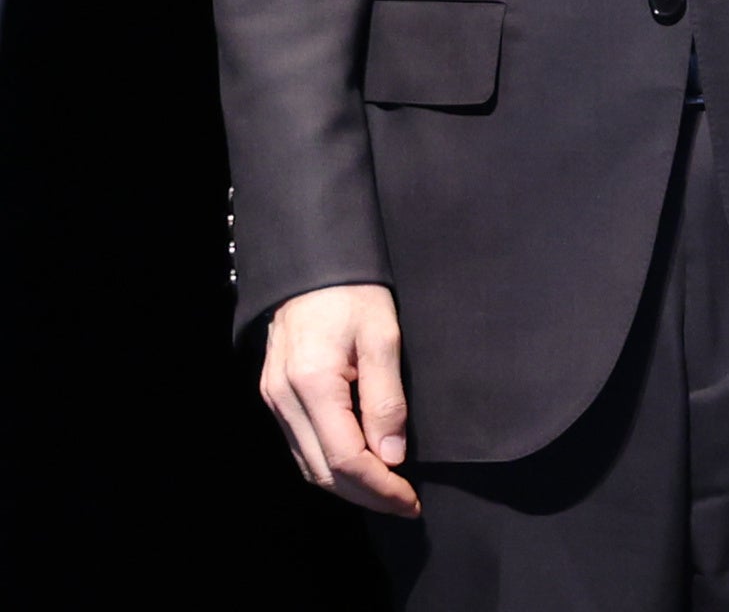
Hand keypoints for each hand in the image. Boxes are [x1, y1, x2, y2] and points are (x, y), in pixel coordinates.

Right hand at [261, 283, 419, 517]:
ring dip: (348, 486)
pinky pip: (301, 447)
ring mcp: (274, 401)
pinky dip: (330, 466)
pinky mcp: (275, 397)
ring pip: (308, 465)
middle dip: (366, 495)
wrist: (312, 265)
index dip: (380, 486)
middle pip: (322, 471)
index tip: (411, 499)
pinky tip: (359, 468)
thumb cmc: (354, 293)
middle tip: (406, 504)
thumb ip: (386, 398)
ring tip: (388, 493)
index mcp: (311, 384)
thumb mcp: (384, 337)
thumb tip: (392, 455)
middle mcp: (284, 400)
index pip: (344, 458)